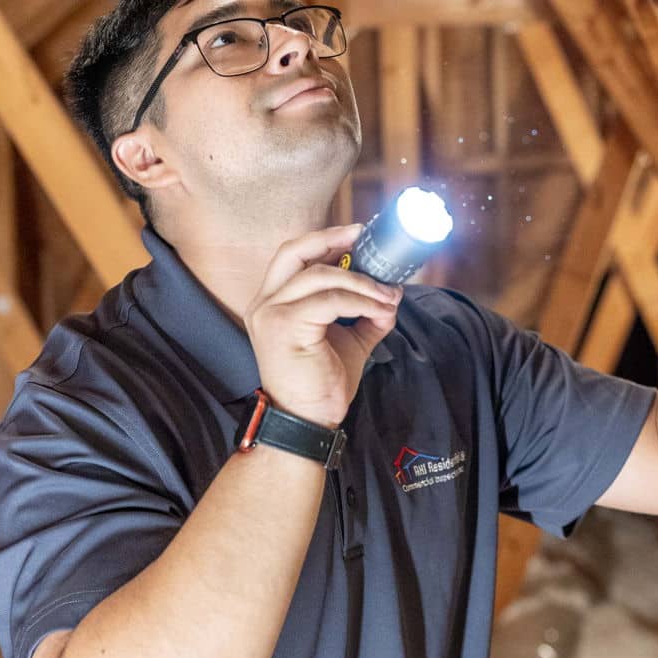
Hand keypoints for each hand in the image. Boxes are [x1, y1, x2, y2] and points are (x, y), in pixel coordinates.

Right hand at [243, 224, 402, 429]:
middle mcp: (264, 303)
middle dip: (331, 238)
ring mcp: (270, 313)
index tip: (357, 235)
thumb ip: (366, 314)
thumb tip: (392, 294)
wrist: (307, 423)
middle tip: (364, 238)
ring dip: (362, 281)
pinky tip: (380, 309)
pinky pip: (330, 300)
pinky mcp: (284, 326)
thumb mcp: (348, 340)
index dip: (324, 240)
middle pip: (295, 251)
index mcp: (272, 303)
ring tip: (388, 295)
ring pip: (320, 275)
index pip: (294, 257)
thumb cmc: (321, 385)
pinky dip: (360, 300)